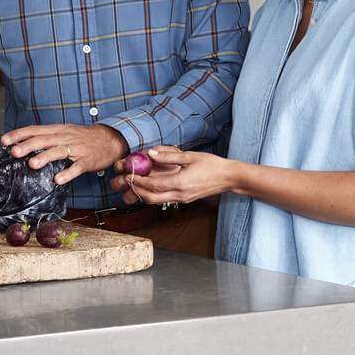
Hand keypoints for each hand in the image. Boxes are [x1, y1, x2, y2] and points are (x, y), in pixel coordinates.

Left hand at [2, 123, 128, 185]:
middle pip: (44, 139)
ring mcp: (77, 149)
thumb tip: (23, 143)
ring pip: (59, 151)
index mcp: (58, 130)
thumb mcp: (64, 132)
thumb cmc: (84, 137)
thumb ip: (46, 137)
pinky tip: (58, 180)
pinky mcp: (87, 161)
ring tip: (32, 164)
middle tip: (13, 152)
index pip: (36, 130)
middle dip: (28, 145)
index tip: (4, 140)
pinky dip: (67, 173)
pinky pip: (76, 168)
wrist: (110, 139)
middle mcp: (65, 137)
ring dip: (45, 157)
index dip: (19, 134)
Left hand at [110, 146, 230, 204]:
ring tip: (134, 182)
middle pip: (150, 198)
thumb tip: (151, 153)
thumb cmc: (212, 165)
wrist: (228, 178)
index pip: (153, 185)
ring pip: (156, 200)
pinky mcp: (184, 199)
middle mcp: (180, 194)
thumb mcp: (189, 156)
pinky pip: (164, 198)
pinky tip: (149, 184)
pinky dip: (153, 193)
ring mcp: (182, 199)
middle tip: (126, 181)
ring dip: (143, 193)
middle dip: (136, 190)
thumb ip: (169, 156)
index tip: (128, 175)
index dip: (138, 181)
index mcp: (181, 183)